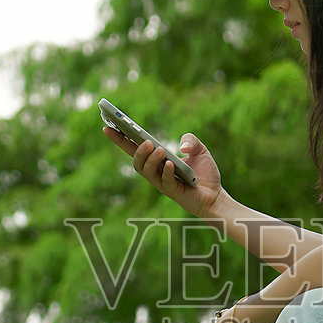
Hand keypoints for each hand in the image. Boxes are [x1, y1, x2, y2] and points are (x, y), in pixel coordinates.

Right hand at [104, 127, 224, 218]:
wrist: (216, 195)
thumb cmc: (204, 173)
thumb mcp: (200, 149)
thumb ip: (191, 140)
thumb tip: (182, 146)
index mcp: (157, 159)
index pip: (134, 148)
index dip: (119, 139)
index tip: (107, 127)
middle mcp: (156, 172)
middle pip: (137, 162)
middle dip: (136, 150)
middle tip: (146, 142)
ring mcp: (163, 183)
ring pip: (147, 172)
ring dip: (150, 160)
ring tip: (159, 149)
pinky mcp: (174, 192)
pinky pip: (165, 182)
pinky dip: (166, 172)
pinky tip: (170, 164)